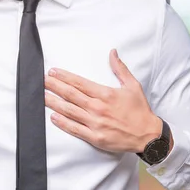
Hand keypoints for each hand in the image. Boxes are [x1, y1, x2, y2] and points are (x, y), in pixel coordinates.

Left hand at [44, 49, 166, 153]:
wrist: (148, 135)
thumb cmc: (140, 110)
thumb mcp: (132, 86)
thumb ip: (120, 68)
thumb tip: (112, 52)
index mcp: (105, 94)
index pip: (79, 83)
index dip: (64, 77)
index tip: (53, 72)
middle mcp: (98, 108)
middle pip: (70, 95)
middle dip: (54, 86)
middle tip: (41, 80)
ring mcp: (95, 123)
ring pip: (69, 111)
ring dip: (54, 102)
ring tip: (41, 96)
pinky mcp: (95, 137)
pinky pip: (75, 129)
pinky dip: (63, 123)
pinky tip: (53, 117)